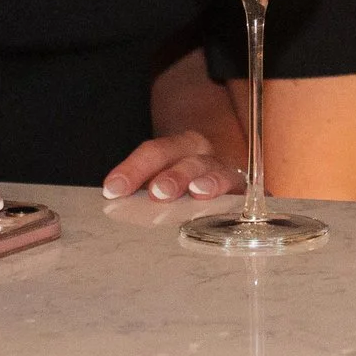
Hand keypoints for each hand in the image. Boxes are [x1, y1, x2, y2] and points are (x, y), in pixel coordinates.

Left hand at [103, 131, 242, 201]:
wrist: (218, 176)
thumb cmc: (179, 182)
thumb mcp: (158, 178)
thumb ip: (139, 188)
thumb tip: (112, 200)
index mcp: (177, 147)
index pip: (154, 152)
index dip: (133, 169)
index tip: (113, 190)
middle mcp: (202, 156)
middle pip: (188, 160)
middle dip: (173, 175)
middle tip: (158, 192)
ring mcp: (225, 172)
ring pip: (217, 172)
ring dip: (207, 181)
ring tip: (197, 192)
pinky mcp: (242, 193)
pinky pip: (242, 193)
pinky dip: (237, 198)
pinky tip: (230, 207)